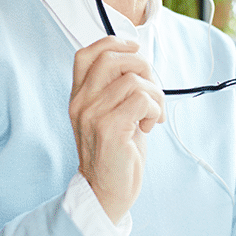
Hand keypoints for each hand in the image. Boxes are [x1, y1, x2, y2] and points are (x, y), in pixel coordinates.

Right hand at [69, 37, 164, 222]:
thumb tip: (141, 61)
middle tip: (152, 91)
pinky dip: (155, 110)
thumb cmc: (116, 152)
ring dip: (155, 95)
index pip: (87, 53)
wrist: (105, 192)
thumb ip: (118, 88)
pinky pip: (142, 99)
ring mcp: (93, 114)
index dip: (115, 43)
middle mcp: (81, 102)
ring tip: (152, 116)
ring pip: (134, 80)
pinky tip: (150, 126)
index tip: (136, 51)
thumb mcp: (112, 114)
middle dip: (143, 67)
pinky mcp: (110, 128)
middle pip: (113, 58)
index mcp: (79, 96)